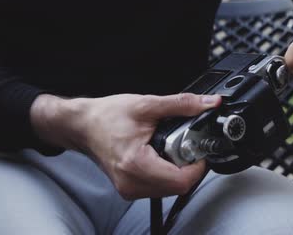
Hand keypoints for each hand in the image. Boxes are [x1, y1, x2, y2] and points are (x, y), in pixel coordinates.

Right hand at [31, 93, 220, 198]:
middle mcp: (131, 183)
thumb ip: (182, 104)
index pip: (182, 180)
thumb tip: (209, 103)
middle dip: (188, 166)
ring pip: (170, 189)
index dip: (198, 166)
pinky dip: (166, 173)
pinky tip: (160, 156)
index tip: (197, 149)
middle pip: (179, 186)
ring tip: (170, 149)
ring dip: (178, 171)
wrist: (83, 125)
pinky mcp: (129, 189)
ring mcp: (129, 189)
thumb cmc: (107, 116)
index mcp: (136, 164)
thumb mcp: (147, 105)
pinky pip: (159, 188)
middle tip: (183, 145)